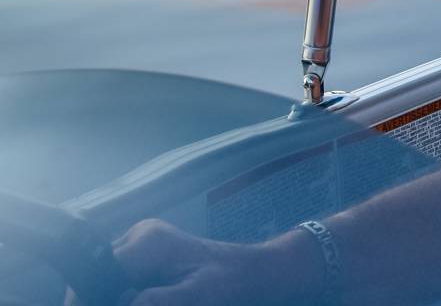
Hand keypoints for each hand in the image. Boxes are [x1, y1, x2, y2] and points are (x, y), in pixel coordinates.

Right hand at [90, 219, 320, 305]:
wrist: (256, 274)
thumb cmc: (233, 284)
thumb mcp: (197, 298)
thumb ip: (155, 302)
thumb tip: (123, 304)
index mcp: (147, 242)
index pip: (97, 275)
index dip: (89, 300)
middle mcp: (138, 237)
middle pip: (98, 280)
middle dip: (104, 300)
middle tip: (143, 301)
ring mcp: (140, 245)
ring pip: (108, 283)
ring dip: (117, 297)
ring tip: (152, 298)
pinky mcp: (144, 258)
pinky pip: (122, 281)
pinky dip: (130, 295)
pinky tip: (148, 298)